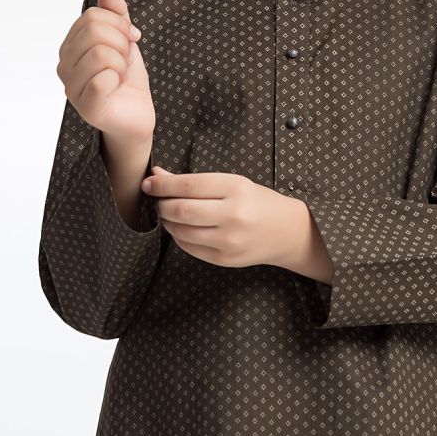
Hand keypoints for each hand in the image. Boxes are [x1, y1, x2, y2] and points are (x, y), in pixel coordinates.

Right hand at [57, 0, 155, 140]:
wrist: (137, 114)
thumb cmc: (126, 79)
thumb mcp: (124, 39)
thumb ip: (115, 13)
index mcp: (70, 46)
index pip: (92, 16)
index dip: (119, 24)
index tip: (130, 39)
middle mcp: (64, 66)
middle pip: (94, 31)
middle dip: (122, 42)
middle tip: (126, 60)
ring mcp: (71, 88)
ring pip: (100, 53)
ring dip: (122, 63)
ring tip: (121, 75)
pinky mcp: (86, 107)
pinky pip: (103, 78)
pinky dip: (119, 79)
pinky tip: (117, 88)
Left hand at [141, 167, 306, 269]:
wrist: (287, 231)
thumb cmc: (257, 202)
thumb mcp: (232, 183)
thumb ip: (194, 181)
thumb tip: (157, 176)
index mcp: (236, 189)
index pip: (189, 185)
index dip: (163, 185)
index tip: (149, 183)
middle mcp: (233, 215)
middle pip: (181, 210)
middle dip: (162, 205)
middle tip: (159, 200)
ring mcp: (229, 241)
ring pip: (182, 231)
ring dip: (168, 222)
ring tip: (169, 214)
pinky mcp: (225, 259)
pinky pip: (190, 248)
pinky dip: (179, 236)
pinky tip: (182, 228)